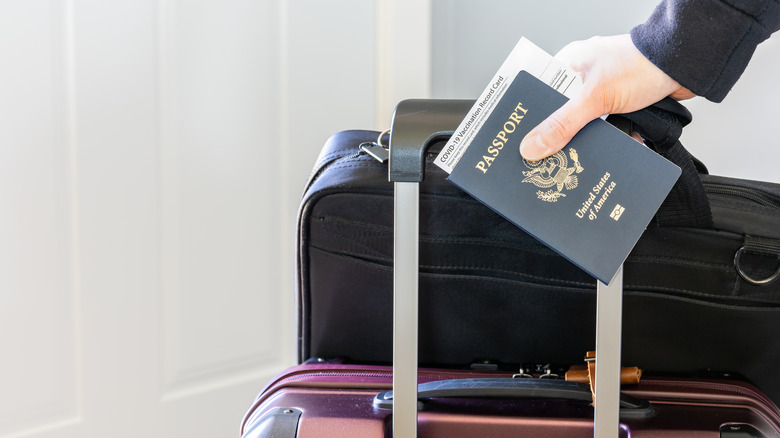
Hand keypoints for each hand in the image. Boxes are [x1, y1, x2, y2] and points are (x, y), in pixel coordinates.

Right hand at [519, 34, 695, 159]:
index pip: (538, 94)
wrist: (685, 65)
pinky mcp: (620, 104)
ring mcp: (603, 91)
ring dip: (588, 139)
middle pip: (560, 114)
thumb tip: (533, 145)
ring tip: (580, 157)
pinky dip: (607, 139)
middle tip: (548, 156)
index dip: (529, 118)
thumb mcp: (595, 97)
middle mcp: (583, 77)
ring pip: (583, 124)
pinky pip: (605, 128)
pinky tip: (607, 151)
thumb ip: (563, 124)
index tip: (521, 140)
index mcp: (569, 65)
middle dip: (559, 135)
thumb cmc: (643, 64)